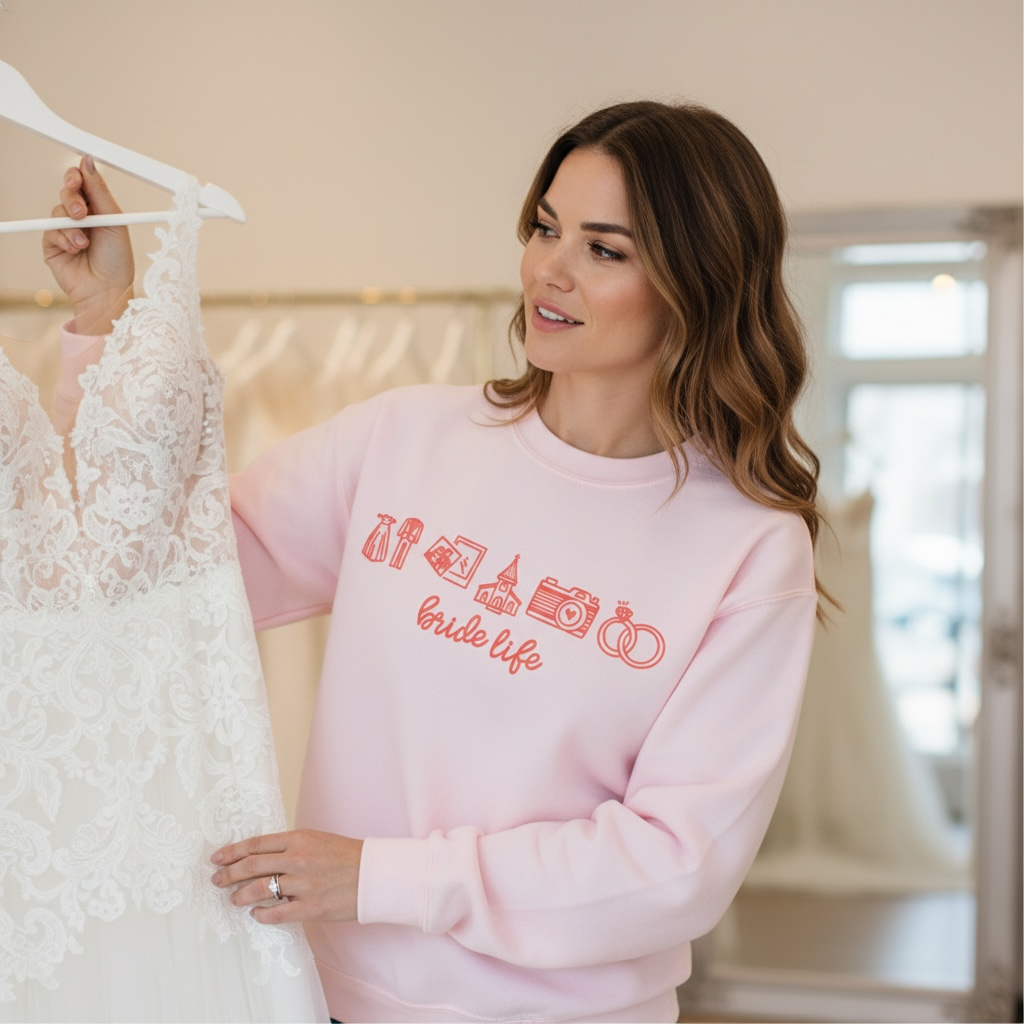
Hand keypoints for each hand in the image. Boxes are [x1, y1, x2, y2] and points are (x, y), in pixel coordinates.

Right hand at [43, 155, 134, 335]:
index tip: (78, 177)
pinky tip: (76, 250)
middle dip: (73, 199)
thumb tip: (88, 161)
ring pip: (58, 210)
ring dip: (72, 225)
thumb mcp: (114, 222)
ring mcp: (66, 230)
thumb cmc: (117, 260)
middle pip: (68, 192)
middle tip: (81, 213)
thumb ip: (99, 191)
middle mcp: (82, 218)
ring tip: (84, 242)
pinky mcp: (53, 244)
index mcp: (100, 210)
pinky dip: (64, 238)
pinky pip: (50, 230)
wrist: (107, 290)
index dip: (78, 176)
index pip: (83, 183)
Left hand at [210, 829, 362, 925]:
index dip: (233, 851)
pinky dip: (261, 914)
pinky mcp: (310, 907)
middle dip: (229, 873)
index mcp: (300, 838)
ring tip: (233, 899)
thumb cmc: (347, 856)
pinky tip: (256, 914)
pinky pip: (276, 913)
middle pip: (252, 866)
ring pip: (259, 889)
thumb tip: (263, 857)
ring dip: (240, 895)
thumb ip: (292, 846)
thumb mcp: (318, 840)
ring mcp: (303, 884)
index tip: (217, 858)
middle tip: (216, 879)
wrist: (374, 874)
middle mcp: (298, 859)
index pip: (257, 844)